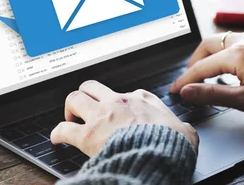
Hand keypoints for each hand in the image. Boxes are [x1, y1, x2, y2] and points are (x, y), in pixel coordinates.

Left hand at [51, 80, 198, 156]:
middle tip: (85, 107)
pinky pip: (63, 129)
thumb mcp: (185, 130)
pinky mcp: (88, 135)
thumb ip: (181, 127)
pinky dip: (58, 133)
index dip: (119, 102)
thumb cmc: (171, 144)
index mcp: (142, 99)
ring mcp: (101, 116)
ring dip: (70, 108)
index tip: (118, 111)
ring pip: (74, 98)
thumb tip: (186, 131)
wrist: (158, 155)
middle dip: (86, 95)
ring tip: (70, 118)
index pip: (126, 93)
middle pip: (92, 86)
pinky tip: (57, 138)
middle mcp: (119, 102)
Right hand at [170, 31, 243, 116]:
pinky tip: (228, 66)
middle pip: (207, 45)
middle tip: (189, 80)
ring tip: (207, 75)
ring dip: (209, 55)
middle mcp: (243, 40)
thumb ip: (213, 94)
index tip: (175, 90)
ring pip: (220, 40)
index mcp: (236, 54)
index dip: (185, 80)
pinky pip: (235, 41)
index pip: (201, 67)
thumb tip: (188, 91)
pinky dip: (224, 52)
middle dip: (194, 62)